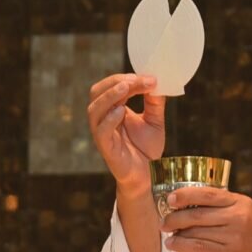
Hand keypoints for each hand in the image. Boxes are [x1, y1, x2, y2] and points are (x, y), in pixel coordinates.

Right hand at [87, 74, 163, 192]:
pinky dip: (109, 119)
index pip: (111, 86)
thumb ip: (155, 102)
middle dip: (115, 82)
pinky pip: (100, 131)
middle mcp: (104, 118)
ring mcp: (102, 133)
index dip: (127, 78)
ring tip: (126, 87)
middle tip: (135, 79)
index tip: (149, 77)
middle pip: (97, 92)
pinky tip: (122, 112)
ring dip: (110, 96)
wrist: (149, 174)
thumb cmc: (147, 148)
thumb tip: (157, 81)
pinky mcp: (106, 148)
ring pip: (94, 109)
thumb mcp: (155, 120)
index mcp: (113, 109)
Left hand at [160, 187, 251, 251]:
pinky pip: (198, 247)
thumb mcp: (247, 213)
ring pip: (196, 232)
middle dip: (176, 217)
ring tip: (168, 235)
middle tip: (165, 221)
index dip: (185, 195)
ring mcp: (233, 236)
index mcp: (240, 202)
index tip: (171, 199)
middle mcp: (237, 216)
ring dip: (177, 234)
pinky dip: (182, 246)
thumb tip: (191, 207)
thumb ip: (224, 208)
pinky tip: (174, 246)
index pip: (207, 194)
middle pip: (197, 214)